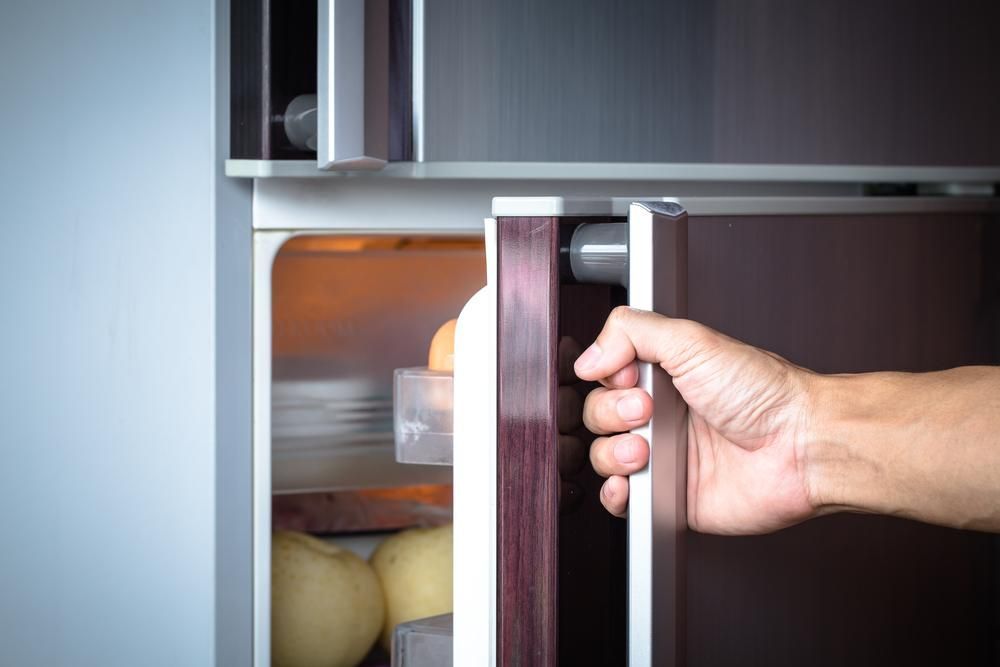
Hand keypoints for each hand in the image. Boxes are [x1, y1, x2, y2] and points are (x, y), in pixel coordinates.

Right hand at [574, 306, 819, 534]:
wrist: (801, 446)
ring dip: (613, 453)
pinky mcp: (669, 498)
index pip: (606, 375)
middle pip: (598, 415)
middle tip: (648, 412)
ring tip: (646, 449)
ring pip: (603, 456)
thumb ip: (632, 331)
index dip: (606, 377)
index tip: (627, 376)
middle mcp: (662, 416)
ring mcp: (664, 458)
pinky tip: (633, 480)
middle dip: (612, 413)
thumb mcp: (693, 340)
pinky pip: (623, 501)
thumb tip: (589, 356)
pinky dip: (616, 493)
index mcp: (666, 376)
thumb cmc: (766, 394)